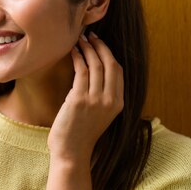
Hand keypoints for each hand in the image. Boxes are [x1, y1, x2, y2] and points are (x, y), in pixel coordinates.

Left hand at [48, 31, 123, 164]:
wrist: (71, 153)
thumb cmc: (81, 135)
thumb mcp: (100, 115)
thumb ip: (102, 97)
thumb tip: (94, 73)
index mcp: (118, 104)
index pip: (118, 71)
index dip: (109, 54)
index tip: (99, 44)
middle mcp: (110, 100)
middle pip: (110, 63)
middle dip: (100, 46)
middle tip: (90, 36)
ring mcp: (96, 100)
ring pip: (96, 65)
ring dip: (87, 48)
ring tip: (80, 40)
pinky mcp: (80, 99)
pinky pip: (81, 71)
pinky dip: (77, 58)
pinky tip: (72, 52)